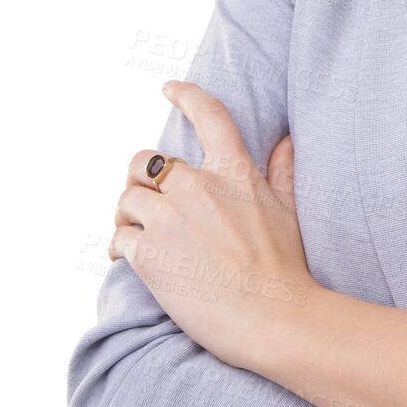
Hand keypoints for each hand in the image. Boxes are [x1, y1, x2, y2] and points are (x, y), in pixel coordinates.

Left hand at [108, 82, 317, 372]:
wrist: (273, 317)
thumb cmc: (286, 269)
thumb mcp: (289, 211)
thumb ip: (282, 171)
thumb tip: (285, 141)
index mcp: (233, 172)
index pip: (208, 116)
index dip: (186, 95)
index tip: (170, 89)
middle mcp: (197, 187)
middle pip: (145, 162)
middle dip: (139, 178)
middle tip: (145, 202)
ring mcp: (169, 218)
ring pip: (126, 199)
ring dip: (126, 216)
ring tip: (136, 236)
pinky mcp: (147, 253)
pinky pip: (118, 238)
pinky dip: (119, 247)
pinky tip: (128, 260)